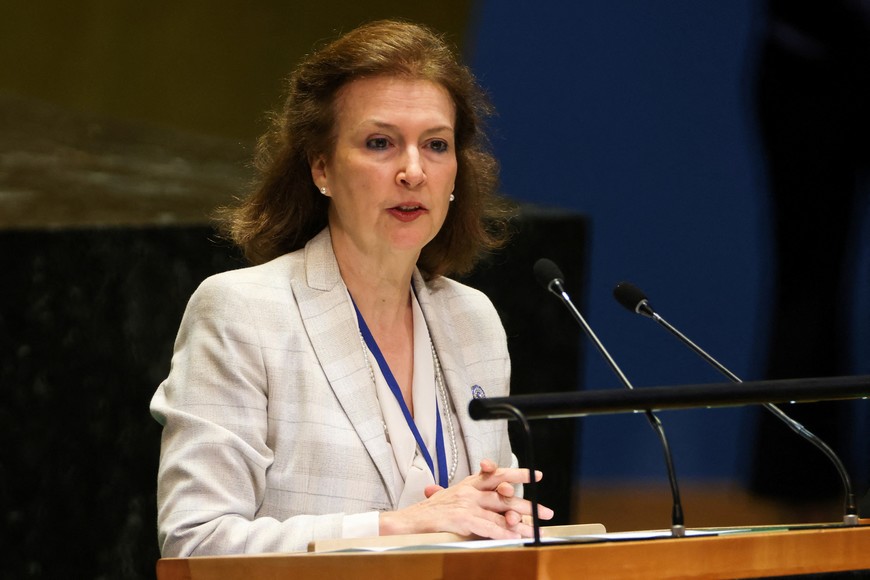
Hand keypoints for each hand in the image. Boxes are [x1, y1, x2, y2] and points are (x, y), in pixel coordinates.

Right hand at [380, 459, 553, 539]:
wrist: (407, 522)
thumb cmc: (428, 514)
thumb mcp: (450, 498)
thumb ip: (468, 497)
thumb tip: (487, 503)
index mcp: (467, 483)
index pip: (497, 473)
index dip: (518, 472)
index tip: (536, 475)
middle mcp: (469, 490)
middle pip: (504, 492)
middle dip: (527, 503)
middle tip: (546, 511)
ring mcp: (465, 504)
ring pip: (500, 512)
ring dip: (521, 522)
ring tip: (536, 529)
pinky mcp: (461, 519)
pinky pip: (488, 527)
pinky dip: (503, 533)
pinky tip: (515, 537)